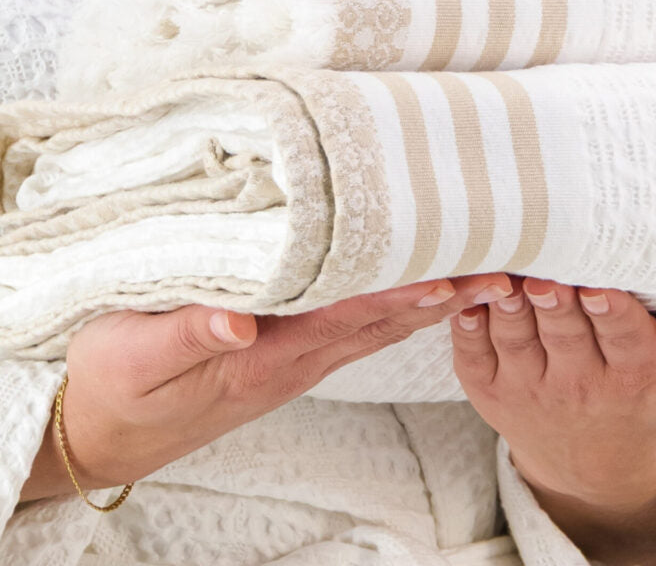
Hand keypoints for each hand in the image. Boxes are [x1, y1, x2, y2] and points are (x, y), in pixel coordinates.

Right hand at [20, 272, 513, 501]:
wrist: (104, 432)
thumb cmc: (115, 386)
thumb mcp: (135, 359)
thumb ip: (186, 334)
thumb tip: (241, 318)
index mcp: (264, 355)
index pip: (348, 317)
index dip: (402, 294)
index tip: (454, 274)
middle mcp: (292, 358)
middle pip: (381, 322)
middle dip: (443, 296)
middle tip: (504, 270)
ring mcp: (292, 358)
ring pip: (375, 324)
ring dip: (431, 300)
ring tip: (483, 276)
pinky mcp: (282, 352)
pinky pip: (353, 326)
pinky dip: (396, 306)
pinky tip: (419, 288)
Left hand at [450, 277, 655, 562]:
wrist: (592, 459)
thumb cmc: (644, 394)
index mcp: (633, 375)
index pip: (623, 339)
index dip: (611, 312)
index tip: (599, 287)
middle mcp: (578, 384)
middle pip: (564, 333)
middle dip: (554, 302)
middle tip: (545, 275)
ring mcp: (527, 386)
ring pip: (515, 339)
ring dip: (507, 308)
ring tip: (506, 278)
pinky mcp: (487, 386)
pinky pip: (472, 352)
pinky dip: (466, 324)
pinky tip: (468, 296)